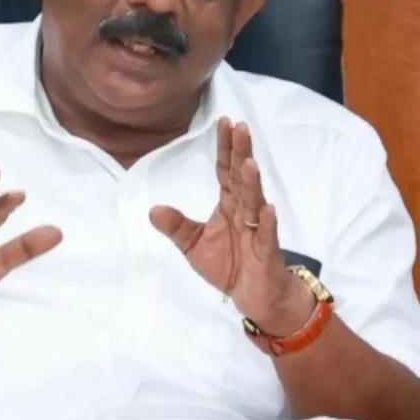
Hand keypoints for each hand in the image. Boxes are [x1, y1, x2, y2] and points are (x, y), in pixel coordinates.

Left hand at [149, 118, 312, 335]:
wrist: (256, 297)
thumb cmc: (230, 266)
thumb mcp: (193, 245)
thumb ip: (177, 226)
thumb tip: (152, 209)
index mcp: (229, 205)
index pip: (226, 171)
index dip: (225, 148)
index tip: (224, 122)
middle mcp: (245, 211)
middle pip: (242, 178)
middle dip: (241, 153)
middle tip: (240, 127)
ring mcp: (258, 230)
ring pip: (254, 202)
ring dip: (252, 183)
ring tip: (249, 163)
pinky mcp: (266, 252)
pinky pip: (266, 235)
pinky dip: (266, 222)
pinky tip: (266, 209)